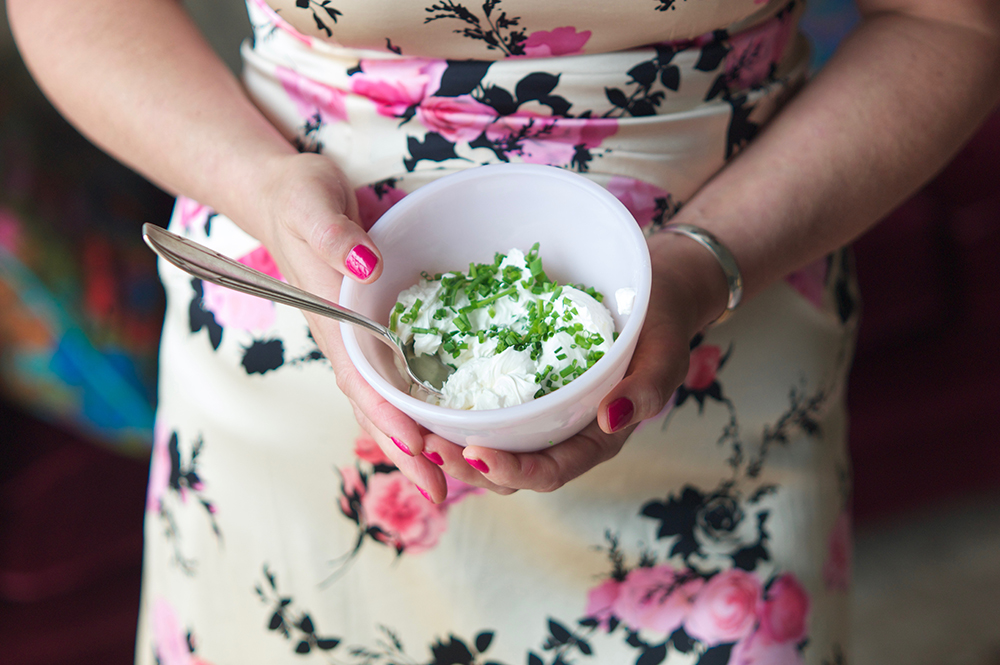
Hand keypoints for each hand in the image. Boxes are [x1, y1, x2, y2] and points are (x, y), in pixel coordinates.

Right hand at [251, 153, 512, 500]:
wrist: (285, 196)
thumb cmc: (297, 199)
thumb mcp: (311, 205)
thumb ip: (333, 234)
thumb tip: (366, 264)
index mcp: (332, 321)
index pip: (361, 378)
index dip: (388, 415)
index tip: (418, 446)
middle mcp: (346, 341)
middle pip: (375, 406)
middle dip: (405, 451)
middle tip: (441, 492)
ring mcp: (359, 340)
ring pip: (386, 401)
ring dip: (413, 442)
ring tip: (448, 482)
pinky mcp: (373, 331)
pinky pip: (396, 378)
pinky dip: (415, 409)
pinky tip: (440, 431)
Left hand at [442, 230, 729, 492]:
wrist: (651, 292)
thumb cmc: (661, 325)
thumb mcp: (666, 355)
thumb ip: (646, 390)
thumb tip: (611, 419)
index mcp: (595, 440)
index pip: (549, 472)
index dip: (511, 471)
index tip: (475, 453)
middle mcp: (561, 435)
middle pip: (509, 470)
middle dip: (465, 466)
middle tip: (424, 445)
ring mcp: (538, 415)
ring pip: (490, 447)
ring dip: (451, 447)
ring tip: (413, 432)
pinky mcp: (520, 390)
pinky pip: (484, 412)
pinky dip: (454, 414)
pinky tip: (423, 403)